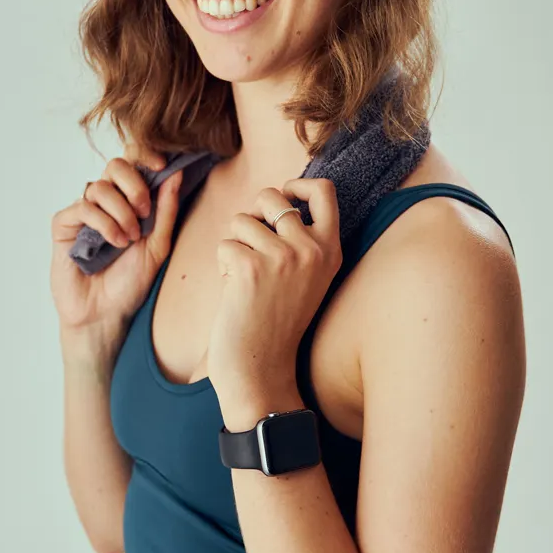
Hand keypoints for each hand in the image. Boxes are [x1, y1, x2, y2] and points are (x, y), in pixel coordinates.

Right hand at [49, 144, 184, 337]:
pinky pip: (82, 207)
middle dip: (134, 185)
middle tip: (144, 213)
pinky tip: (113, 243)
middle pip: (115, 165)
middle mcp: (105, 203)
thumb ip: (166, 210)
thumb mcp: (158, 245)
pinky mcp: (64, 225)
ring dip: (121, 212)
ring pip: (99, 186)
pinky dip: (103, 223)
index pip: (133, 163)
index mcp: (128, 202)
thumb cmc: (130, 283)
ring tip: (128, 239)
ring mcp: (83, 212)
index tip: (163, 165)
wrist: (107, 314)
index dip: (145, 156)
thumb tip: (176, 173)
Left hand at [206, 177, 341, 412]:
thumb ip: (300, 238)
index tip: (285, 195)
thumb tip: (277, 195)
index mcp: (330, 250)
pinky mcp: (251, 267)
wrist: (262, 368)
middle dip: (252, 215)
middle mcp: (311, 249)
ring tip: (246, 278)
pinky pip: (224, 245)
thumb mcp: (306, 276)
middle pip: (271, 196)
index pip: (324, 191)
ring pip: (241, 220)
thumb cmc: (276, 320)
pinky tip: (235, 293)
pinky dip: (222, 266)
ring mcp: (283, 257)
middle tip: (253, 249)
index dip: (298, 183)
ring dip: (235, 245)